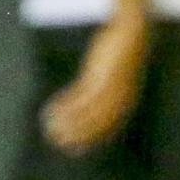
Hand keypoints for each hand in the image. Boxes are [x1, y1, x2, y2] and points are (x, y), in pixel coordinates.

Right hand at [42, 14, 146, 155]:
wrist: (130, 31)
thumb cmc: (124, 53)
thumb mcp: (120, 74)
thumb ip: (111, 89)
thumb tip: (97, 102)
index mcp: (127, 97)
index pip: (109, 125)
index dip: (92, 138)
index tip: (76, 148)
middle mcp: (120, 95)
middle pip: (97, 122)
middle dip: (77, 133)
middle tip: (58, 140)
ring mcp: (109, 86)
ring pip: (85, 111)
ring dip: (66, 121)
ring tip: (49, 126)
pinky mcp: (98, 75)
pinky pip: (78, 96)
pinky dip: (64, 105)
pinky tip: (50, 109)